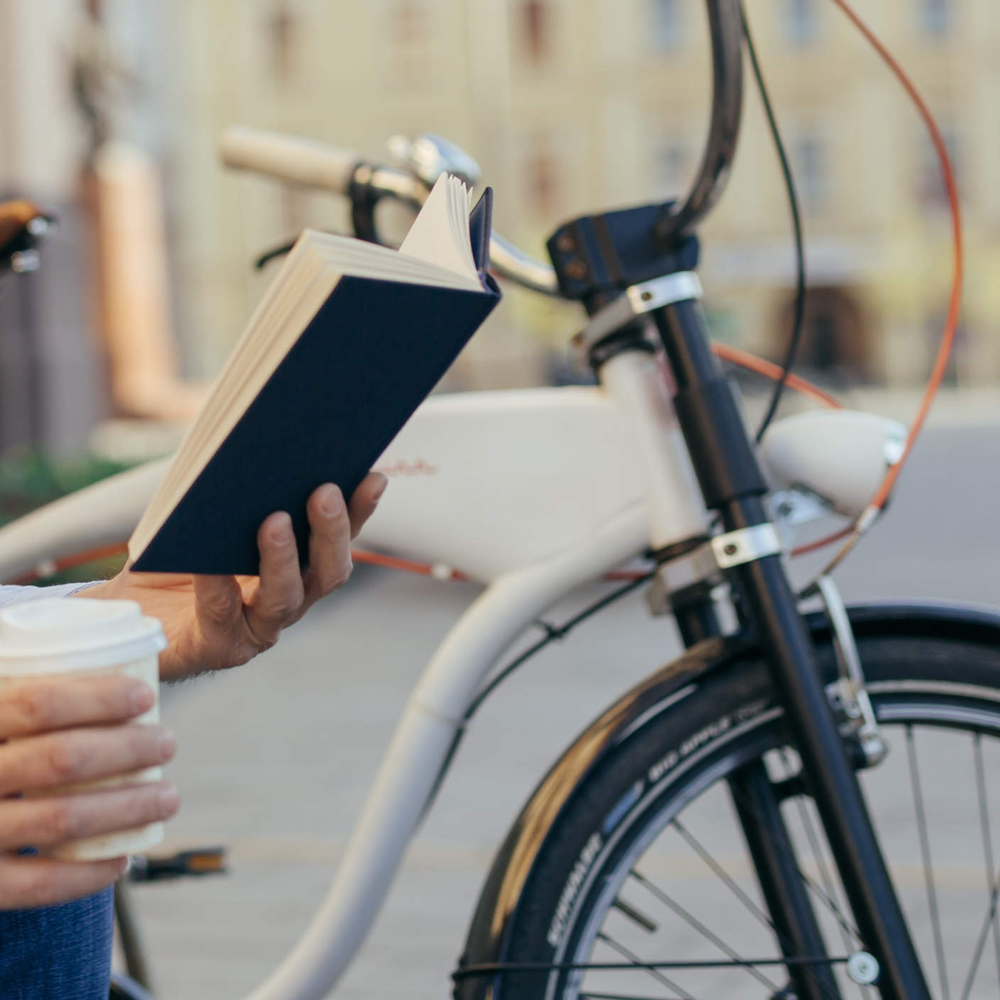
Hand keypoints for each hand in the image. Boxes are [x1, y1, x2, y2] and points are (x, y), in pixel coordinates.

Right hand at [0, 674, 176, 908]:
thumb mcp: (0, 722)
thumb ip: (29, 701)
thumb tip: (107, 659)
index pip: (37, 702)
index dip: (97, 697)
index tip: (145, 696)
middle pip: (61, 758)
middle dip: (127, 749)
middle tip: (168, 743)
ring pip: (61, 818)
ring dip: (128, 806)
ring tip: (167, 796)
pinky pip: (37, 884)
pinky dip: (87, 874)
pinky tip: (121, 860)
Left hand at [80, 475, 386, 680]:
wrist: (129, 614)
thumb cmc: (175, 558)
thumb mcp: (207, 517)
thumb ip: (236, 492)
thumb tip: (254, 446)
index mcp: (299, 566)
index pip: (341, 537)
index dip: (362, 509)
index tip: (373, 475)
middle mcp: (289, 599)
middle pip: (329, 572)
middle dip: (332, 531)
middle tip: (325, 491)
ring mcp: (257, 628)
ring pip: (286, 598)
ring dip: (284, 559)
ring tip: (274, 521)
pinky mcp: (217, 647)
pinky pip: (220, 613)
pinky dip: (217, 584)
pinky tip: (210, 560)